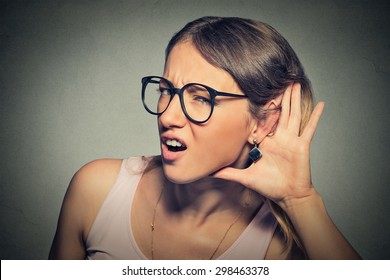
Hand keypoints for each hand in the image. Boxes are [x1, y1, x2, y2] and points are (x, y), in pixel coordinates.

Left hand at [213, 83, 324, 208]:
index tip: (257, 92)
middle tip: (280, 79)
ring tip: (296, 83)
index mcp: (267, 143)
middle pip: (279, 113)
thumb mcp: (245, 177)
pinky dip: (316, 117)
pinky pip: (310, 129)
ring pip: (293, 115)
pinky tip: (322, 104)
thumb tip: (209, 173)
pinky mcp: (302, 145)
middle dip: (280, 96)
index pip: (263, 121)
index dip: (261, 108)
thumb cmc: (269, 186)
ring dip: (294, 99)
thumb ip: (228, 173)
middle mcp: (279, 138)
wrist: (288, 196)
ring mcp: (292, 140)